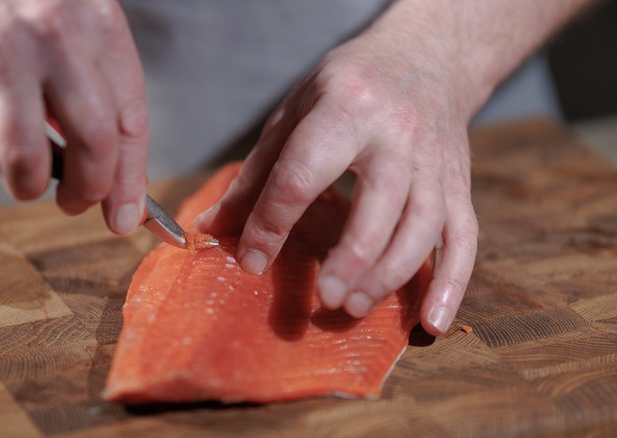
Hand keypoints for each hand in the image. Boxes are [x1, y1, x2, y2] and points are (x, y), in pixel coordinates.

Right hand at [0, 0, 148, 233]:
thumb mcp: (73, 24)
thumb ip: (96, 89)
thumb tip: (114, 177)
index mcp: (100, 26)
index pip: (130, 121)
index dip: (131, 181)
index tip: (126, 218)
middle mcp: (57, 38)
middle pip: (93, 145)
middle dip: (88, 192)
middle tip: (76, 204)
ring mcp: (3, 53)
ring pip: (26, 160)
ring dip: (27, 185)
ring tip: (25, 175)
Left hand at [196, 30, 478, 335]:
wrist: (426, 57)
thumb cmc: (349, 86)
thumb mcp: (294, 113)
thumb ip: (256, 173)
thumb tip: (210, 228)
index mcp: (346, 109)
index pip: (303, 174)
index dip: (272, 222)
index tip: (251, 260)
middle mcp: (397, 136)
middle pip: (379, 205)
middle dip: (351, 257)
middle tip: (325, 297)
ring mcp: (436, 162)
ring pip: (423, 228)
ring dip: (391, 275)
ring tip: (355, 307)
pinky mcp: (459, 185)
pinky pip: (463, 239)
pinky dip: (452, 284)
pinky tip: (431, 323)